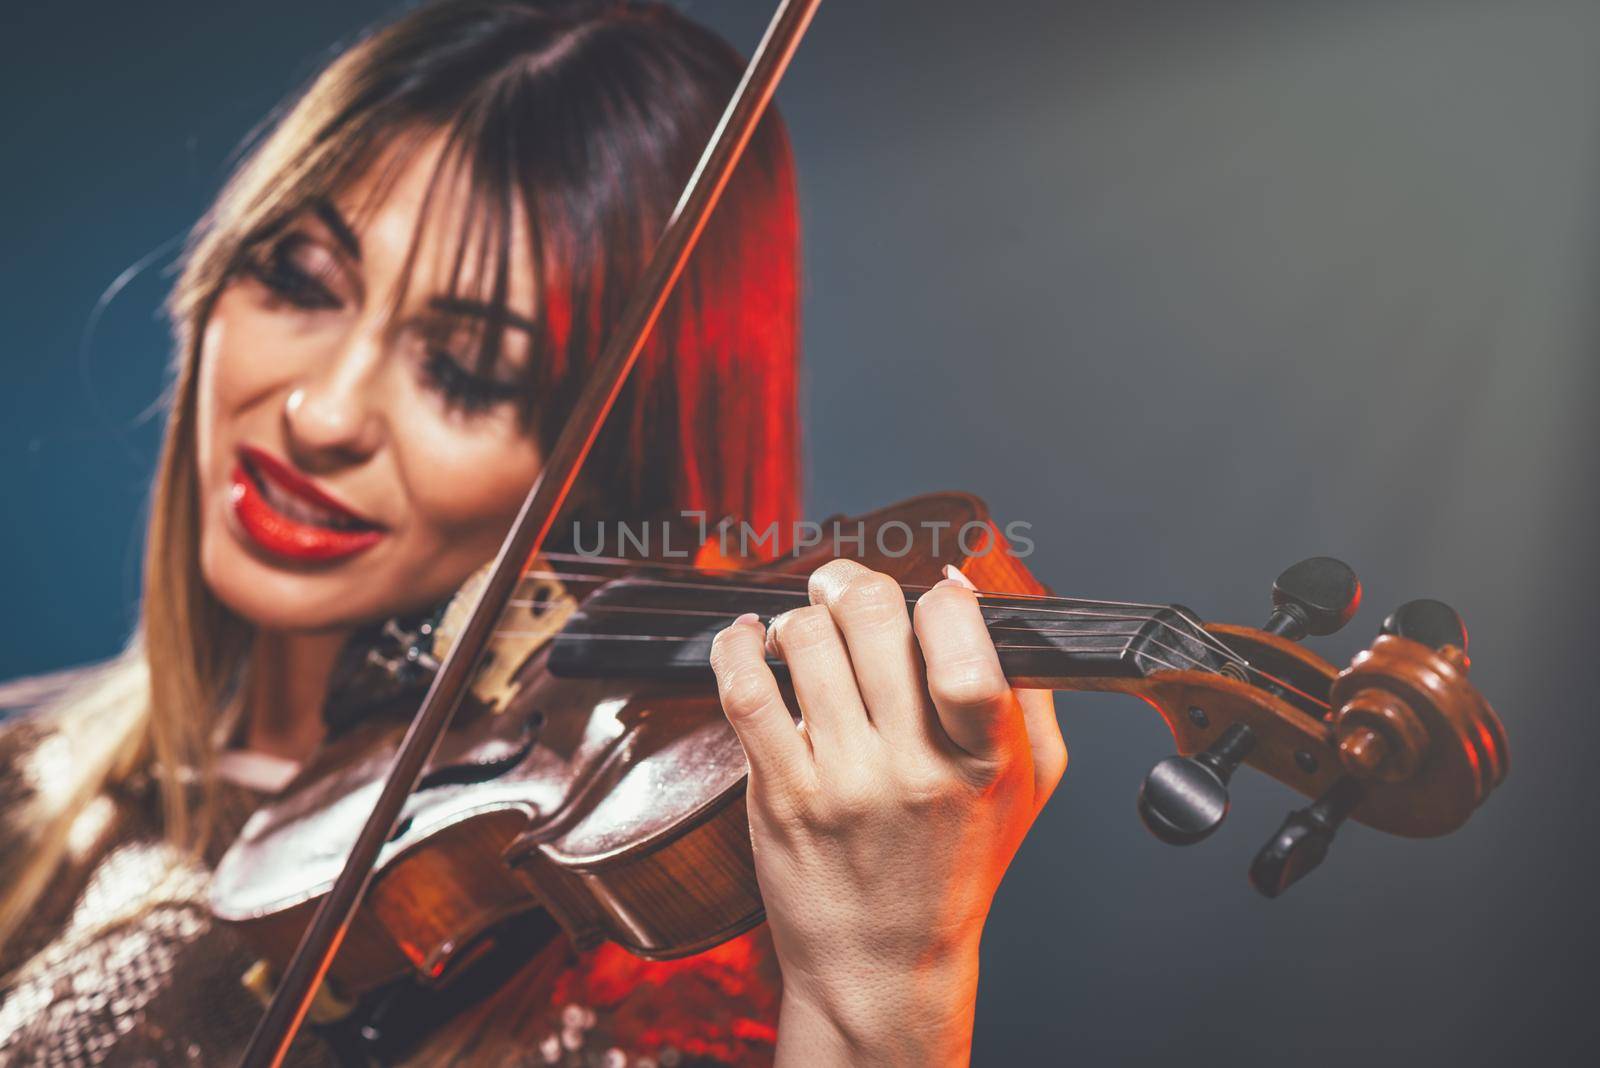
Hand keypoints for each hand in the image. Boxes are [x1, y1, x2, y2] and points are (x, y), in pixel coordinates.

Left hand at [709, 559, 1066, 1065]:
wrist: (885, 967)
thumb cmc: (956, 868)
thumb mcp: (1027, 786)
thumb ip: (1023, 689)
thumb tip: (969, 590)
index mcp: (984, 757)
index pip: (959, 642)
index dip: (937, 598)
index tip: (925, 602)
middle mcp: (914, 767)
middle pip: (873, 617)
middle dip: (853, 585)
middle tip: (843, 591)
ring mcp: (842, 782)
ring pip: (807, 641)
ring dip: (801, 619)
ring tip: (806, 634)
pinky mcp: (781, 795)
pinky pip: (746, 691)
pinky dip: (738, 646)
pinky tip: (748, 641)